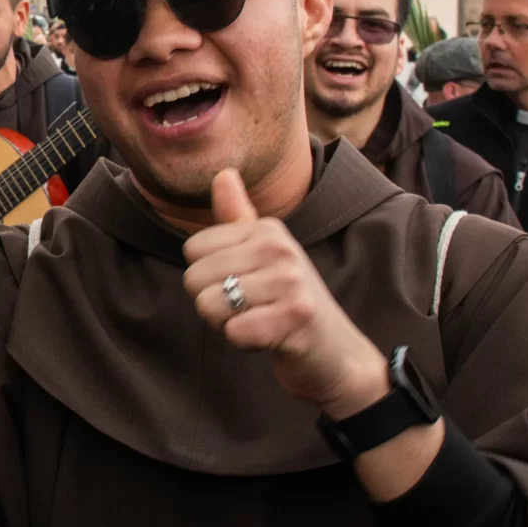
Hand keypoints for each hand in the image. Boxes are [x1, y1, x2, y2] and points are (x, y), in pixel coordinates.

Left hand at [181, 168, 388, 419]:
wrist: (335, 354)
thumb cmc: (290, 302)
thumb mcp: (266, 254)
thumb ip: (238, 218)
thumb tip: (222, 173)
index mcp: (267, 229)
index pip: (192, 250)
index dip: (208, 278)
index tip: (244, 286)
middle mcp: (280, 247)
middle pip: (194, 279)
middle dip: (214, 304)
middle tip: (252, 309)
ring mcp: (291, 281)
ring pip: (209, 306)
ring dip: (228, 324)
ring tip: (260, 322)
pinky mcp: (295, 317)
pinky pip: (234, 331)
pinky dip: (244, 343)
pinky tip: (269, 339)